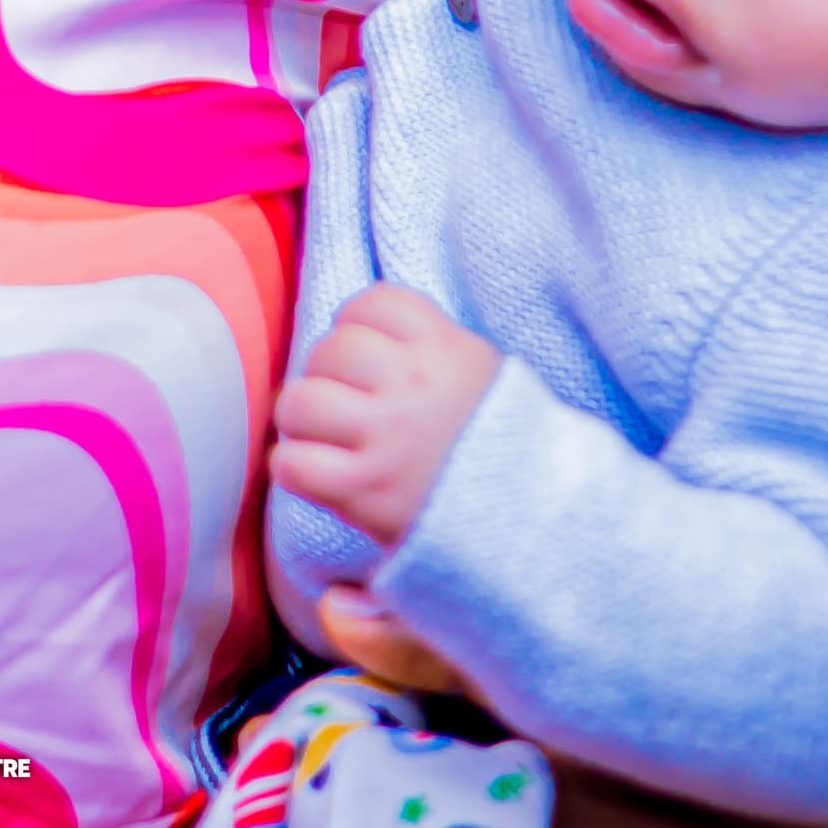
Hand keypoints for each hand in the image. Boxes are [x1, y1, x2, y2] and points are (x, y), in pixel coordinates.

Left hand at [269, 283, 501, 548]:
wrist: (536, 524)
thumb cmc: (495, 447)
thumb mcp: (477, 372)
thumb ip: (425, 341)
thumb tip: (351, 322)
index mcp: (449, 349)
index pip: (373, 303)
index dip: (358, 326)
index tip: (368, 356)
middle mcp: (417, 384)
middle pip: (331, 349)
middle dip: (328, 375)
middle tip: (345, 405)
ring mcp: (389, 437)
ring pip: (302, 399)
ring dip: (301, 417)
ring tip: (322, 436)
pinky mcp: (368, 490)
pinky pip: (294, 462)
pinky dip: (292, 467)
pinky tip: (315, 474)